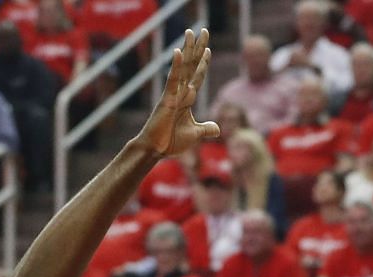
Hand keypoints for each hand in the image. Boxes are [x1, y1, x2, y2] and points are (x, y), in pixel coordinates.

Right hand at [135, 29, 218, 158]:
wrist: (154, 150)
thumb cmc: (170, 141)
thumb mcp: (194, 135)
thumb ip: (205, 129)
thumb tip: (218, 129)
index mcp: (186, 99)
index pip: (197, 76)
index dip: (203, 63)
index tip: (208, 49)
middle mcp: (180, 92)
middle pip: (191, 65)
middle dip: (198, 48)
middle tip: (204, 30)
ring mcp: (173, 94)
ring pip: (183, 67)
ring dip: (188, 49)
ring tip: (191, 31)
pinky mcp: (167, 99)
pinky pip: (173, 79)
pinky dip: (176, 66)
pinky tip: (179, 51)